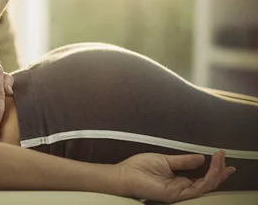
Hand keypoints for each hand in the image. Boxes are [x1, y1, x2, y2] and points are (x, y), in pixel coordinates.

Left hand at [116, 150, 234, 202]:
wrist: (124, 174)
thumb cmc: (139, 168)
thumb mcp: (165, 160)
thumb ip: (183, 161)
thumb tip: (201, 158)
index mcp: (180, 181)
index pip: (203, 178)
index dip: (215, 169)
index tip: (222, 157)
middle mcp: (182, 188)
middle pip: (208, 184)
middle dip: (220, 172)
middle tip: (227, 160)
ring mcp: (179, 193)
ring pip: (206, 187)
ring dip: (216, 173)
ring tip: (220, 160)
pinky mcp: (175, 195)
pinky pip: (197, 189)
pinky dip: (207, 178)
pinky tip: (211, 168)